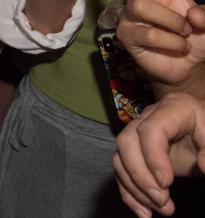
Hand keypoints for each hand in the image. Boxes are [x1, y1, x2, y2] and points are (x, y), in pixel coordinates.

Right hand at [113, 93, 204, 217]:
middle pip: (127, 142)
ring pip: (120, 158)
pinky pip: (121, 171)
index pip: (151, 129)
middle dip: (140, 175)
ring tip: (160, 208)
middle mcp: (150, 117)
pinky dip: (130, 193)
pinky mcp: (136, 151)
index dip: (153, 157)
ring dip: (135, 188)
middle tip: (162, 200)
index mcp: (174, 108)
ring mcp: (139, 133)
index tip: (167, 183)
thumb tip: (202, 164)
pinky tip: (144, 211)